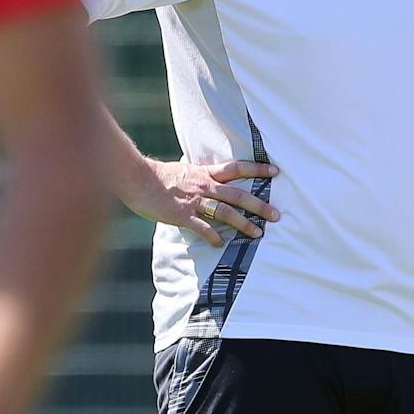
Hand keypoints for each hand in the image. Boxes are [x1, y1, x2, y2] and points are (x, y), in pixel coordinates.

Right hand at [121, 157, 279, 247]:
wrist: (137, 178)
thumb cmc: (160, 176)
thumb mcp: (186, 170)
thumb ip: (202, 176)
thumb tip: (213, 178)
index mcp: (206, 173)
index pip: (237, 168)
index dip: (257, 170)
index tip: (276, 172)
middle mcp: (205, 186)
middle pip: (238, 195)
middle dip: (260, 205)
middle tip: (277, 215)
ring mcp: (194, 201)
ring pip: (225, 212)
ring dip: (244, 224)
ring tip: (258, 234)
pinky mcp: (182, 215)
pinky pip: (202, 228)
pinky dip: (213, 236)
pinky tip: (221, 245)